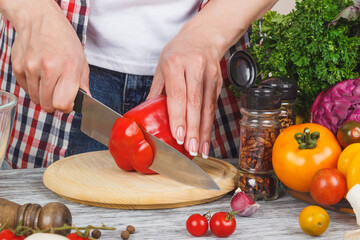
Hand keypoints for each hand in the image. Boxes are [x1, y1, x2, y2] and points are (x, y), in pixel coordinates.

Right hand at [7, 0, 89, 112]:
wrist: (39, 20)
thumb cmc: (63, 40)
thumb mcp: (80, 60)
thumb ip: (83, 84)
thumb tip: (87, 101)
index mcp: (68, 68)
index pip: (62, 103)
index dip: (66, 107)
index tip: (68, 102)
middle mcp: (48, 68)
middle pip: (48, 105)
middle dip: (55, 103)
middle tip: (59, 93)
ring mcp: (30, 68)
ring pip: (36, 99)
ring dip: (43, 95)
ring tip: (50, 81)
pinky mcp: (17, 67)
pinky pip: (26, 89)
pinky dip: (33, 87)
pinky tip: (39, 75)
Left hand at [147, 27, 222, 158]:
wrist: (203, 37)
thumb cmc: (178, 52)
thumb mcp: (162, 67)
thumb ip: (156, 91)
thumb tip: (146, 115)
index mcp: (176, 63)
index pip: (178, 94)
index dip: (178, 117)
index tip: (178, 136)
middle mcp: (195, 68)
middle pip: (195, 103)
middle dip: (193, 129)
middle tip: (190, 149)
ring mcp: (210, 74)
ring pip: (207, 107)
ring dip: (204, 131)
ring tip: (200, 150)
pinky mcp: (218, 81)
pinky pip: (213, 106)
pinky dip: (209, 124)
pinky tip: (206, 138)